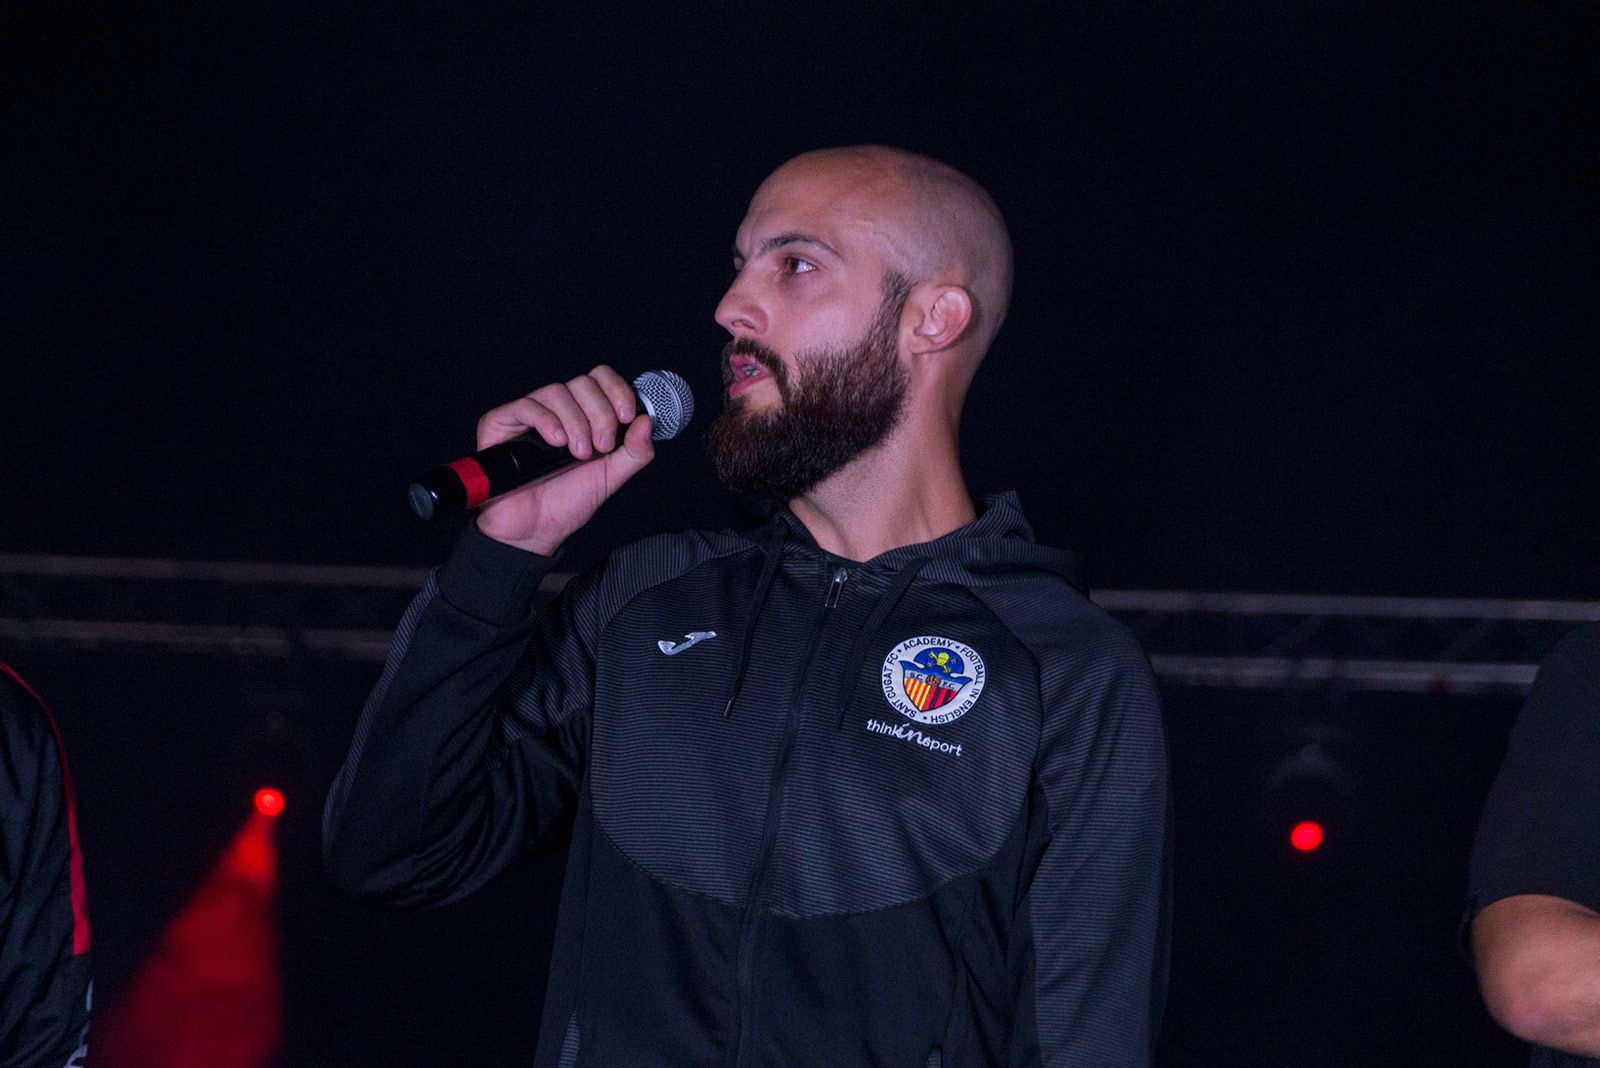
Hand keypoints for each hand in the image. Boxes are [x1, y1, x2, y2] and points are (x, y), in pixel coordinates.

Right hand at [474, 365, 654, 554]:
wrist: (535, 530)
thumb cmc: (567, 503)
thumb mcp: (611, 476)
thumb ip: (634, 452)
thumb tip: (648, 421)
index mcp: (584, 415)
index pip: (601, 379)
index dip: (617, 390)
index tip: (626, 417)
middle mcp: (558, 410)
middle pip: (583, 383)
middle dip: (600, 414)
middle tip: (601, 447)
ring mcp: (530, 414)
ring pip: (558, 391)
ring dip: (576, 422)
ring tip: (578, 453)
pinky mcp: (502, 422)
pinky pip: (526, 405)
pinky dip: (546, 420)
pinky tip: (556, 441)